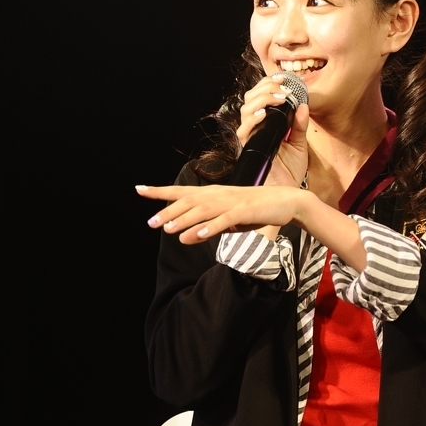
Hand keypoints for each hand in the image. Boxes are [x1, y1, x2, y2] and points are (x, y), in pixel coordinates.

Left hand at [137, 183, 306, 243]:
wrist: (286, 201)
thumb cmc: (256, 211)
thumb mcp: (227, 222)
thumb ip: (205, 228)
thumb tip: (183, 237)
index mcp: (213, 194)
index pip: (181, 191)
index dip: (160, 190)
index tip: (139, 189)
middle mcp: (219, 194)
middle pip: (188, 202)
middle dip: (168, 212)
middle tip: (150, 223)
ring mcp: (232, 201)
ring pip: (203, 210)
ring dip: (184, 219)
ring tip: (168, 230)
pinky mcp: (245, 210)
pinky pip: (225, 219)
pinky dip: (211, 226)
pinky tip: (198, 234)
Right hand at [238, 73, 309, 188]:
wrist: (287, 192)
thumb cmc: (291, 170)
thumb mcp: (300, 144)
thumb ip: (300, 125)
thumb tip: (303, 105)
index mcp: (267, 124)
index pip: (260, 97)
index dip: (269, 84)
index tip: (284, 78)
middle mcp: (256, 128)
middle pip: (250, 98)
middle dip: (266, 88)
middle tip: (283, 88)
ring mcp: (251, 137)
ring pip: (245, 110)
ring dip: (262, 99)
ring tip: (279, 98)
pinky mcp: (249, 148)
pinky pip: (244, 130)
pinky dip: (253, 119)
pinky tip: (264, 113)